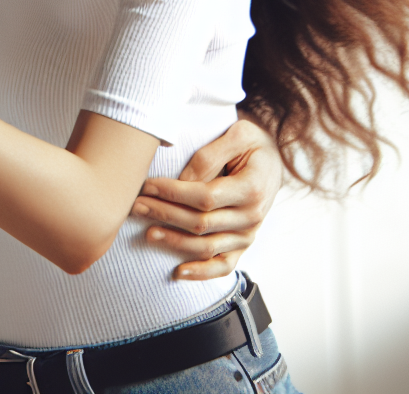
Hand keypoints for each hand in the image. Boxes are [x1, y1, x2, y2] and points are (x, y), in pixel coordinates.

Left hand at [130, 118, 281, 279]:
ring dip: (174, 242)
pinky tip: (178, 272)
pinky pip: (223, 265)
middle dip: (164, 214)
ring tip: (147, 233)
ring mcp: (248, 234)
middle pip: (201, 223)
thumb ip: (209, 157)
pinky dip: (202, 272)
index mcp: (251, 189)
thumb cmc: (251, 143)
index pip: (204, 197)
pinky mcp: (243, 244)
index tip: (147, 186)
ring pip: (206, 246)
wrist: (272, 159)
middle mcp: (252, 216)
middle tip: (136, 205)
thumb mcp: (237, 134)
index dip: (172, 194)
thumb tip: (182, 180)